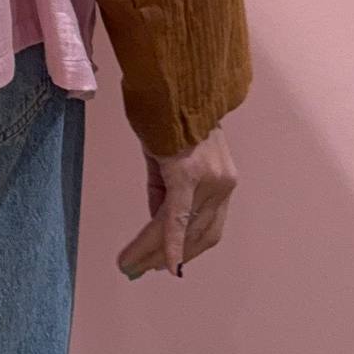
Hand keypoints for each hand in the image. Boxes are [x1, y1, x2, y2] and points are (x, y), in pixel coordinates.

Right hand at [118, 127, 237, 279]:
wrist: (172, 82)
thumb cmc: (168, 116)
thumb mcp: (171, 158)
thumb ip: (166, 190)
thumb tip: (157, 220)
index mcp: (223, 182)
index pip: (206, 229)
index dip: (184, 250)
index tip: (160, 266)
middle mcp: (222, 185)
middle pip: (196, 236)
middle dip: (165, 257)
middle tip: (138, 270)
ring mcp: (208, 181)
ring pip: (182, 230)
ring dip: (154, 251)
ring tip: (130, 264)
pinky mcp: (186, 174)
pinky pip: (176, 216)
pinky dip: (167, 241)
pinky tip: (157, 261)